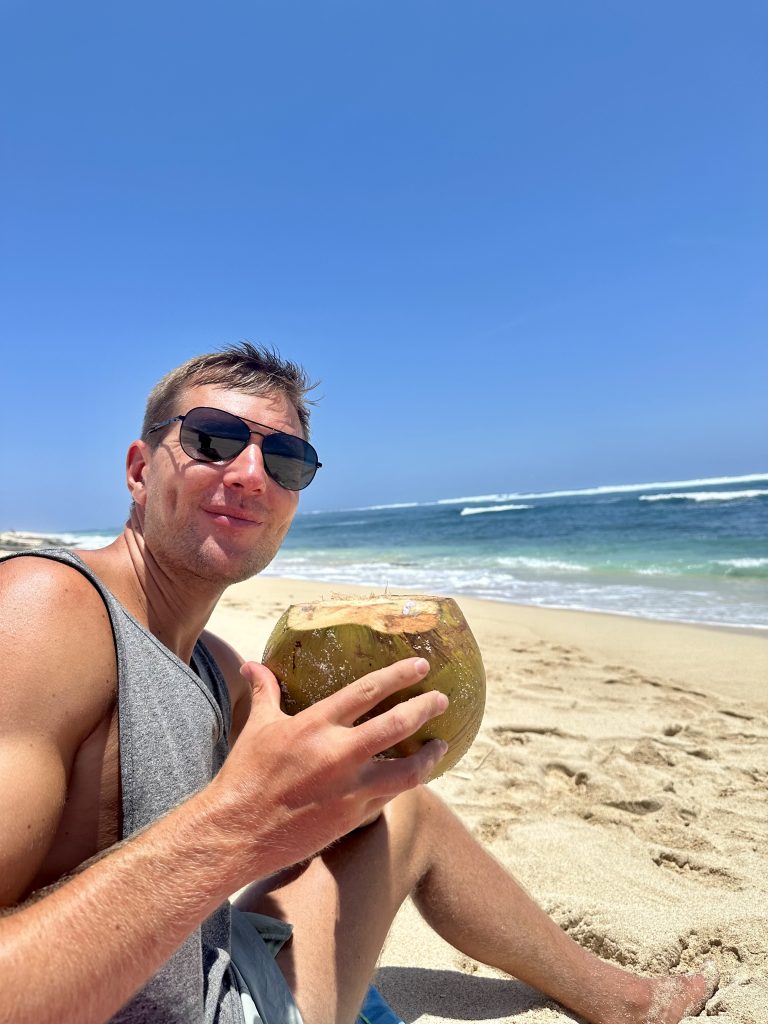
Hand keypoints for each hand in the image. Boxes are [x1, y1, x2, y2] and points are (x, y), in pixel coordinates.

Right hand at [206, 657, 447, 878]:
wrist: (237, 833)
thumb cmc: (245, 776)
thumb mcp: (257, 727)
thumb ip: (265, 692)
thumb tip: (253, 664)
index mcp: (315, 725)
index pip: (367, 690)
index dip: (399, 675)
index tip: (421, 666)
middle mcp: (338, 753)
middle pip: (397, 724)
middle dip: (425, 708)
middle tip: (442, 699)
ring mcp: (350, 788)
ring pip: (408, 770)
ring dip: (430, 756)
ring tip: (441, 744)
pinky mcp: (353, 817)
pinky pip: (391, 796)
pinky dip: (407, 783)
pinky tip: (414, 776)